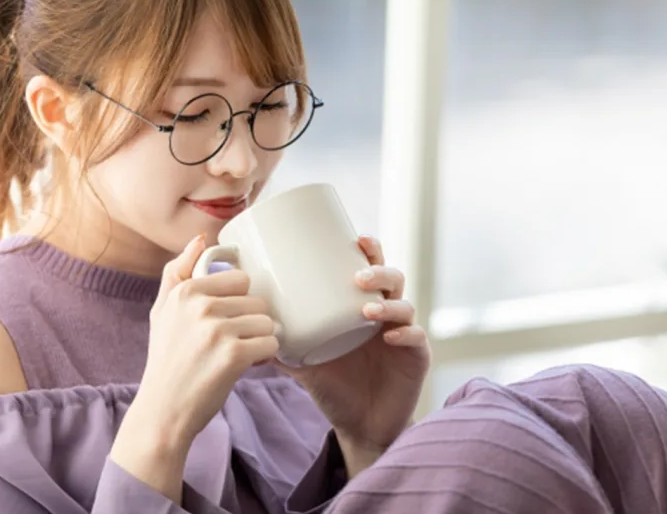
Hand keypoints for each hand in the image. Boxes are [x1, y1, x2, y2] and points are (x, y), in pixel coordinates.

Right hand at [111, 234, 278, 500]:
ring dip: (259, 340)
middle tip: (229, 342)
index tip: (223, 322)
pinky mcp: (234, 354)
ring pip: (267, 321)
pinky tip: (245, 365)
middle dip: (250, 322)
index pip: (240, 279)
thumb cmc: (168, 360)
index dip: (238, 303)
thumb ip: (178, 272)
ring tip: (236, 355)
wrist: (163, 411)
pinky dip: (265, 356)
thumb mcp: (163, 312)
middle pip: (257, 300)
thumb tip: (201, 238)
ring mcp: (217, 329)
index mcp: (185, 291)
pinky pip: (272, 343)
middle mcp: (200, 305)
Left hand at [279, 235, 430, 475]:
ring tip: (367, 309)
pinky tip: (390, 336)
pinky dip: (405, 333)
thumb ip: (282, 344)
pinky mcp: (417, 358)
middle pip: (393, 280)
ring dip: (388, 303)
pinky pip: (416, 338)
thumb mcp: (304, 364)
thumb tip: (249, 325)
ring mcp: (404, 336)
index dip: (369, 251)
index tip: (355, 238)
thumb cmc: (335, 388)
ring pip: (405, 305)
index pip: (370, 271)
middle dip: (379, 271)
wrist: (360, 428)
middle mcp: (387, 317)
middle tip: (358, 276)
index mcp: (363, 309)